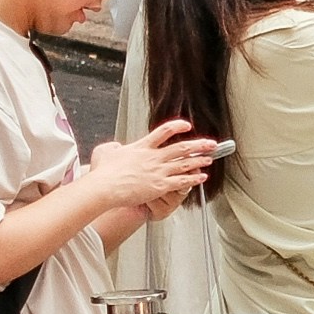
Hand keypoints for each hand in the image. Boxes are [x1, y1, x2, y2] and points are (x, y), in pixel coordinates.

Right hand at [85, 124, 216, 216]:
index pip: (164, 131)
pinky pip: (182, 181)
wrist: (104, 187)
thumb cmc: (102, 173)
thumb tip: (116, 147)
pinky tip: (202, 177)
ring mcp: (158, 171)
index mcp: (142, 147)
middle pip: (181, 147)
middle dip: (199, 145)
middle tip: (210, 143)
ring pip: (185, 164)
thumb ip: (113, 147)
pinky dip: (193, 179)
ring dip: (200, 161)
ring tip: (210, 158)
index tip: (187, 125)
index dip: (177, 126)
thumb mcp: (104, 151)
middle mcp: (153, 157)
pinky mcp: (160, 186)